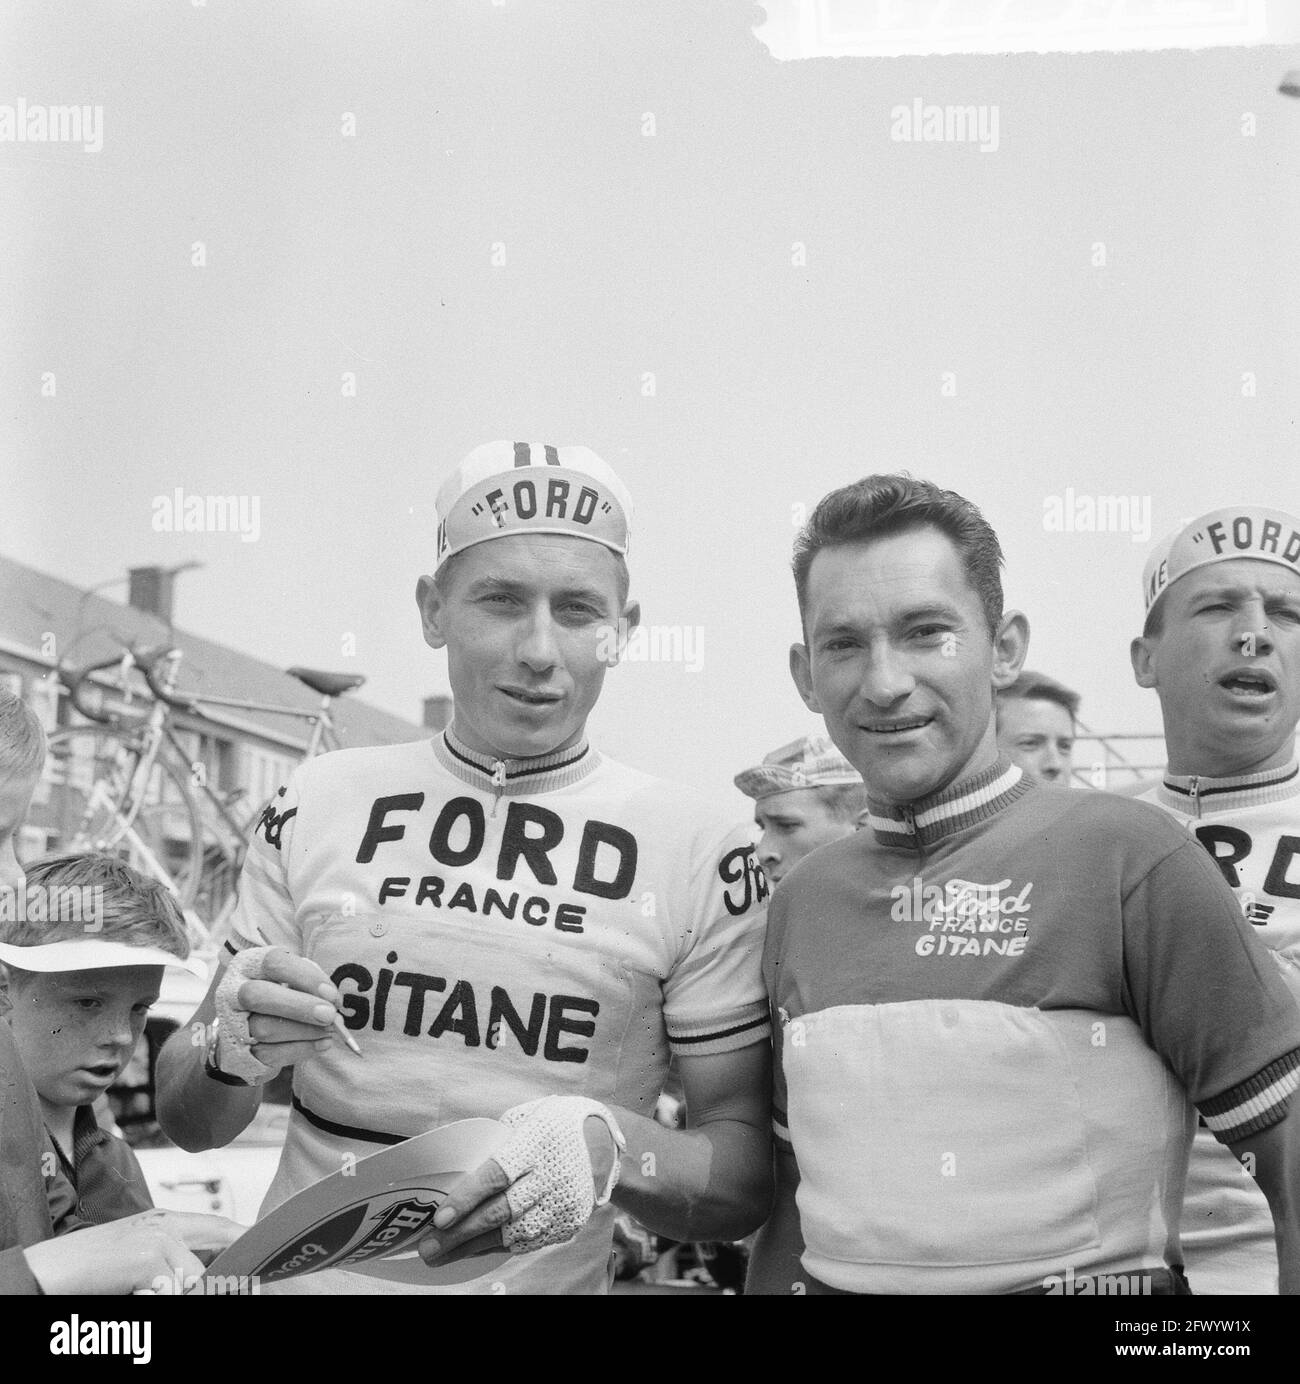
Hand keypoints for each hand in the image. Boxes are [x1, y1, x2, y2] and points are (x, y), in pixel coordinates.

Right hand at [24, 1210, 242, 1294]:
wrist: (46, 1272)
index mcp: (162, 1220)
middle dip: (231, 1263)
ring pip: (195, 1274)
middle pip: (219, 1237)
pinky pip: (173, 1288)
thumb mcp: (138, 1260)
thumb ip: (172, 1260)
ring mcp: (156, 1237)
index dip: (242, 1236)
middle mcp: (163, 1222)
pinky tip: (136, 1293)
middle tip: (246, 1282)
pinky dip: (159, 1298)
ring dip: (177, 1290)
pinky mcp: (147, 1256)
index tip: (265, 1247)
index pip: (217, 1226)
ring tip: (144, 1289)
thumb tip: (206, 1276)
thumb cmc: (89, 1271)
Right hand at [215, 946, 341, 1081]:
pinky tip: (322, 1043)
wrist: (248, 1026)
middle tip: (329, 1015)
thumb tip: (332, 1002)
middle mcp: (233, 991)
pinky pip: (269, 1053)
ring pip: (263, 1029)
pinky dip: (300, 1049)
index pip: (274, 963)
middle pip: (258, 996)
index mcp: (250, 964)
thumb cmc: (281, 993)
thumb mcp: (293, 978)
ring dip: (304, 1031)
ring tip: (330, 1031)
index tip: (331, 994)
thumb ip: (311, 984)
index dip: (305, 977)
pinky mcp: (238, 1051)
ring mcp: (231, 1023)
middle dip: (299, 1006)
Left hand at [417, 1102, 622, 1263]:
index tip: (439, 1218)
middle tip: (428, 1248)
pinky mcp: (567, 1224)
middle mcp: (550, 1177)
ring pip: (511, 1235)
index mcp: (536, 1143)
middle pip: (501, 1212)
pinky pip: (527, 1242)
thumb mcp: (528, 1116)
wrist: (607, 1144)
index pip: (497, 1175)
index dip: (467, 1198)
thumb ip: (497, 1141)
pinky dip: (497, 1248)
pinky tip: (471, 1252)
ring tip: (439, 1257)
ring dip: (472, 1249)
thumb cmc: (556, 1124)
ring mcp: (561, 1204)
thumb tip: (458, 1168)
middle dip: (461, 1233)